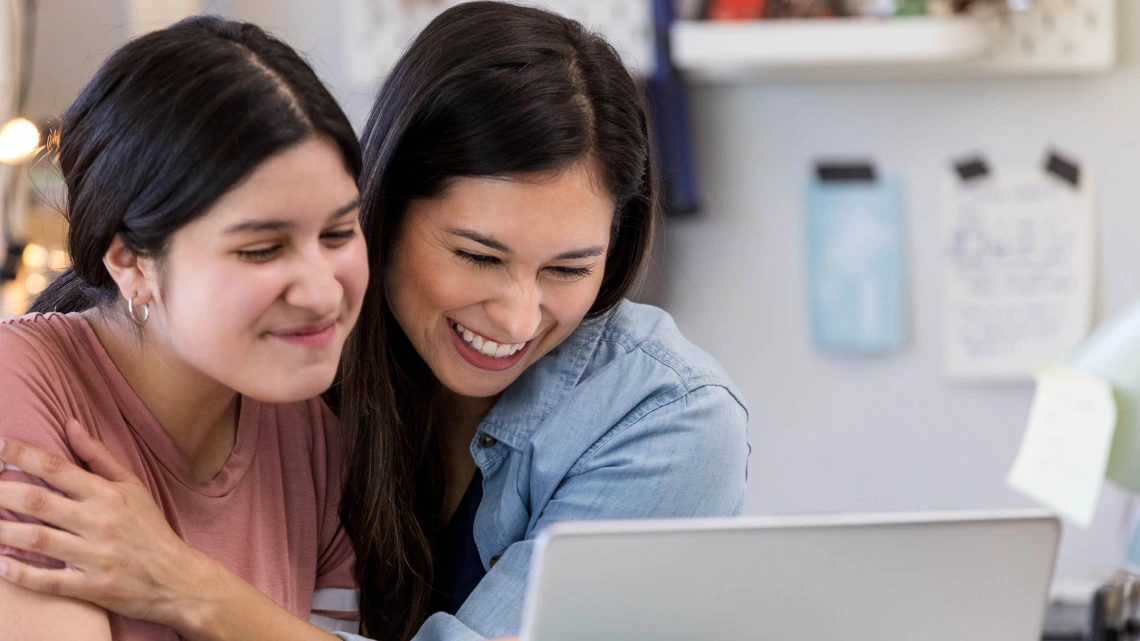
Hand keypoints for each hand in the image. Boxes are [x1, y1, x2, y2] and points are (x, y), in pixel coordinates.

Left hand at [0, 419, 222, 630]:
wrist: (177, 579)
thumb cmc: (150, 529)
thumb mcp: (132, 487)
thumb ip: (98, 457)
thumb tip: (70, 424)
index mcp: (108, 494)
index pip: (58, 468)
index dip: (23, 455)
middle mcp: (99, 522)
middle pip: (39, 502)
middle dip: (2, 492)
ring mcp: (94, 556)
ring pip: (37, 539)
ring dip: (3, 532)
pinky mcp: (91, 587)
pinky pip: (48, 580)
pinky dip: (20, 574)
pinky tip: (0, 566)